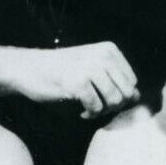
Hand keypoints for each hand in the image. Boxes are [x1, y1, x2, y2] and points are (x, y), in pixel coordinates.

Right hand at [10, 42, 139, 119]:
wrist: (28, 69)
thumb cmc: (62, 73)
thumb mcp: (92, 71)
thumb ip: (116, 82)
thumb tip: (138, 98)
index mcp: (109, 50)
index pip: (132, 83)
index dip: (119, 96)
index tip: (101, 99)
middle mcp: (102, 55)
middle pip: (126, 93)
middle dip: (112, 106)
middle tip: (95, 107)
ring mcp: (90, 67)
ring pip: (114, 101)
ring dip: (101, 112)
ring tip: (88, 109)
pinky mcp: (77, 82)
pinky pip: (96, 108)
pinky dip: (89, 115)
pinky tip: (79, 111)